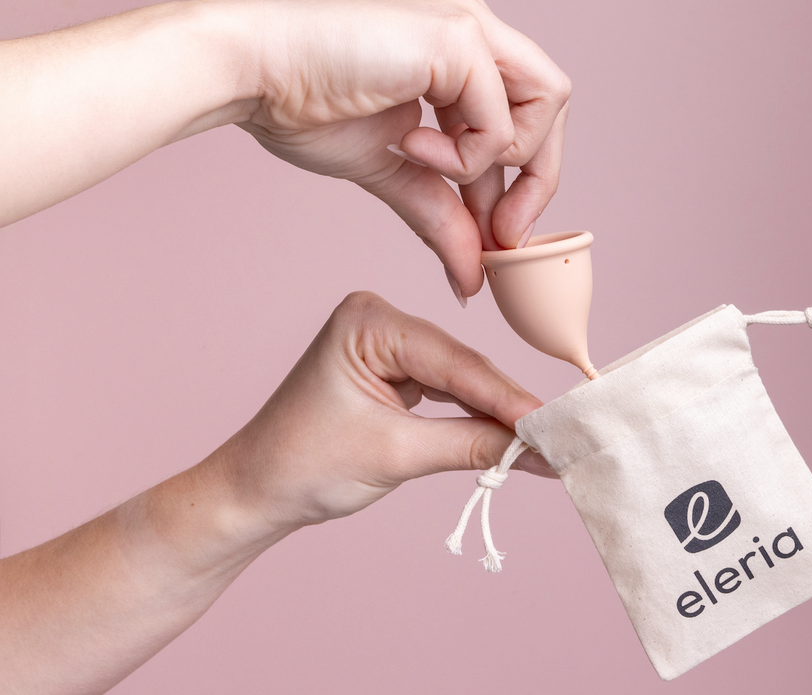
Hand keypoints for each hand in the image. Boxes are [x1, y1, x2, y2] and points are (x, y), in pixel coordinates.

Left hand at [0, 291, 549, 693]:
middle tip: (558, 438)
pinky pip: (446, 392)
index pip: (456, 362)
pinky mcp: (393, 370)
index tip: (554, 425)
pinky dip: (473, 417)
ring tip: (541, 441)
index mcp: (368, 320)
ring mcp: (386, 344)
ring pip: (460, 380)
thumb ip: (474, 445)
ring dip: (495, 413)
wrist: (253, 492)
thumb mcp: (397, 456)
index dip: (508, 398)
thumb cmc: (303, 466)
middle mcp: (379, 319)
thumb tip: (539, 450)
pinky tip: (506, 435)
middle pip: (463, 367)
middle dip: (507, 407)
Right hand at [236, 0, 571, 300]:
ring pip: (545, 103)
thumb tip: (472, 277)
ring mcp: (468, 24)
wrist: (252, 77)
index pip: (530, 113)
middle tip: (503, 234)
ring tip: (428, 164)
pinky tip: (409, 144)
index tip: (503, 235)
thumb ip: (442, 216)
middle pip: (552, 104)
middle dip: (537, 178)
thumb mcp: (395, 172)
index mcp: (462, 52)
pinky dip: (463, 155)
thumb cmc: (306, 107)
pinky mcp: (456, 36)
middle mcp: (474, 28)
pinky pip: (498, 119)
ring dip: (496, 161)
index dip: (530, 178)